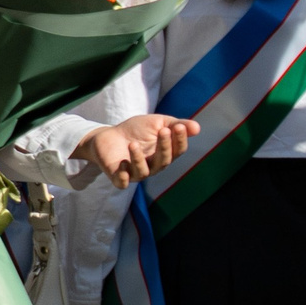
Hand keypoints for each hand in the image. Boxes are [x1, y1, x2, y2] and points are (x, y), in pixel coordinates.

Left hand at [77, 114, 199, 186]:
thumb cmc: (136, 130)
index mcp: (165, 154)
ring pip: (143, 172)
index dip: (180, 140)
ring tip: (133, 144)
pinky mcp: (118, 177)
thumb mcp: (157, 123)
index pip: (178, 151)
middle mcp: (153, 167)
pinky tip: (122, 163)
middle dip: (165, 146)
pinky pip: (122, 182)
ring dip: (139, 159)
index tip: (178, 127)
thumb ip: (175, 124)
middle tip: (163, 131)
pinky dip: (123, 176)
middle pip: (164, 161)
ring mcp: (136, 173)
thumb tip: (197, 128)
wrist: (108, 135)